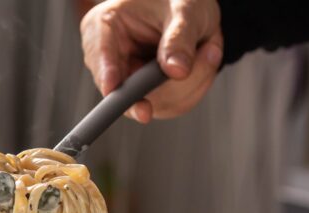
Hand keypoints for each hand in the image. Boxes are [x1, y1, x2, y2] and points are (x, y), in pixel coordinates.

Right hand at [80, 0, 223, 122]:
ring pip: (153, 104)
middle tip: (208, 53)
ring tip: (206, 53)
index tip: (113, 88)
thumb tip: (176, 72)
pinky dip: (191, 91)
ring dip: (188, 86)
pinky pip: (167, 107)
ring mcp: (125, 79)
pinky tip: (200, 66)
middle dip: (171, 84)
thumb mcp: (186, 9)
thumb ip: (180, 39)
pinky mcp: (143, 95)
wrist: (191, 9)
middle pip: (127, 90)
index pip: (100, 55)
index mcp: (105, 25)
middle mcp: (109, 58)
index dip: (108, 75)